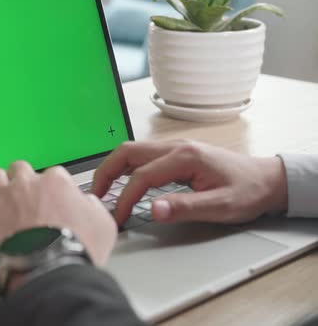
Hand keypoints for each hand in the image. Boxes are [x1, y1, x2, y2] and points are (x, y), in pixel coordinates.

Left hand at [0, 161, 116, 272]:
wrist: (49, 272)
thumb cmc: (76, 250)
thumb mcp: (103, 226)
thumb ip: (93, 207)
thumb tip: (88, 203)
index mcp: (55, 183)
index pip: (53, 174)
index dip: (52, 188)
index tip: (52, 200)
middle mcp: (26, 185)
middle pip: (19, 168)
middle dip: (21, 180)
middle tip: (25, 197)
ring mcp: (2, 200)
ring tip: (0, 199)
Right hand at [92, 140, 287, 224]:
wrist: (267, 178)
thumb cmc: (247, 191)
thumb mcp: (221, 206)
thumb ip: (186, 207)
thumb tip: (153, 210)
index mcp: (185, 157)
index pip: (142, 176)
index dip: (125, 199)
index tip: (118, 218)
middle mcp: (176, 146)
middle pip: (127, 152)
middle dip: (106, 172)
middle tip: (96, 195)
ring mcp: (175, 146)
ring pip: (132, 150)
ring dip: (113, 167)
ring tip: (103, 189)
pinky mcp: (176, 152)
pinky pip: (142, 154)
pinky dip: (125, 166)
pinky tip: (122, 181)